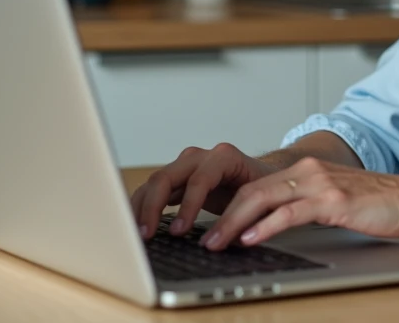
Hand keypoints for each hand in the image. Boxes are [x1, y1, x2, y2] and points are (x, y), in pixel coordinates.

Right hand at [130, 143, 273, 238]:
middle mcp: (200, 157)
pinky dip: (142, 207)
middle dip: (154, 207)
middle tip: (147, 235)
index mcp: (224, 157)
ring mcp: (184, 165)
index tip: (179, 232)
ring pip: (154, 182)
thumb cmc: (261, 188)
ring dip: (142, 208)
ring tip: (137, 235)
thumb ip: (241, 218)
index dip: (188, 206)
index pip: (199, 180)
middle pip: (167, 176)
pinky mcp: (175, 178)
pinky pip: (152, 189)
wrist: (259, 176)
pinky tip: (136, 226)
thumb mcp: (259, 201)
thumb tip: (220, 242)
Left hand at [199, 157, 398, 250]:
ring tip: (216, 242)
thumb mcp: (334, 201)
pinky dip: (265, 225)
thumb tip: (272, 226)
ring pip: (263, 197)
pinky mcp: (333, 199)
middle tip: (203, 238)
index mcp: (306, 170)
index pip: (255, 186)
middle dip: (221, 214)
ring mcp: (320, 183)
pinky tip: (251, 238)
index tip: (209, 226)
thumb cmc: (378, 205)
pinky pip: (290, 211)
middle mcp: (308, 171)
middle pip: (251, 189)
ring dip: (234, 223)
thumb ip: (305, 206)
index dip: (227, 206)